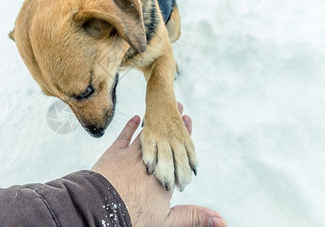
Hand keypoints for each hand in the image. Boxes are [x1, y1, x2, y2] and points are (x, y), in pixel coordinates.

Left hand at [92, 102, 226, 226]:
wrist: (103, 208)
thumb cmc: (134, 218)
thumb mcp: (167, 221)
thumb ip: (193, 216)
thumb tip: (221, 221)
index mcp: (165, 178)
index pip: (179, 156)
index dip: (185, 139)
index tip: (190, 125)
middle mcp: (152, 162)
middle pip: (166, 141)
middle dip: (175, 125)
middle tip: (182, 109)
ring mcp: (132, 156)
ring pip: (148, 134)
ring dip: (156, 121)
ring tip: (164, 108)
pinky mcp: (114, 153)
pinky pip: (124, 136)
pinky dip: (130, 126)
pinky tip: (136, 118)